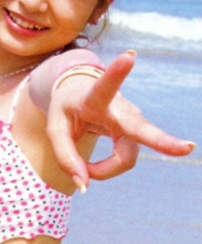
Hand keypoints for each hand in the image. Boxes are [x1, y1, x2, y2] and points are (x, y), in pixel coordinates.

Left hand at [47, 51, 195, 191]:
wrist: (78, 92)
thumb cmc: (65, 109)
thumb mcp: (54, 130)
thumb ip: (65, 158)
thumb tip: (84, 187)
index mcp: (94, 97)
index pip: (105, 86)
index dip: (117, 73)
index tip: (129, 56)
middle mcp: (119, 108)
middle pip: (140, 130)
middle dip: (163, 141)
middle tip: (189, 148)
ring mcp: (132, 120)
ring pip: (126, 157)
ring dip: (103, 169)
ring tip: (84, 170)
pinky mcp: (136, 132)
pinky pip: (124, 160)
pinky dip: (106, 168)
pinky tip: (92, 169)